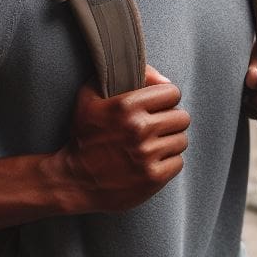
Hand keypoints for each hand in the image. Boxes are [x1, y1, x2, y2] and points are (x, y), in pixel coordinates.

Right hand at [50, 64, 189, 213]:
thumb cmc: (84, 136)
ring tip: (152, 145)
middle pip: (182, 117)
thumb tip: (164, 80)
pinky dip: (167, 163)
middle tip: (156, 127)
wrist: (74, 181)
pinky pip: (178, 162)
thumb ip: (124, 75)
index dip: (166, 99)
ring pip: (181, 140)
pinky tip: (150, 162)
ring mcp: (147, 154)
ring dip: (169, 142)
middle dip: (170, 121)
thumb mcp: (91, 97)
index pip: (172, 93)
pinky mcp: (153, 177)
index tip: (156, 107)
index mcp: (127, 105)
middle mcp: (139, 128)